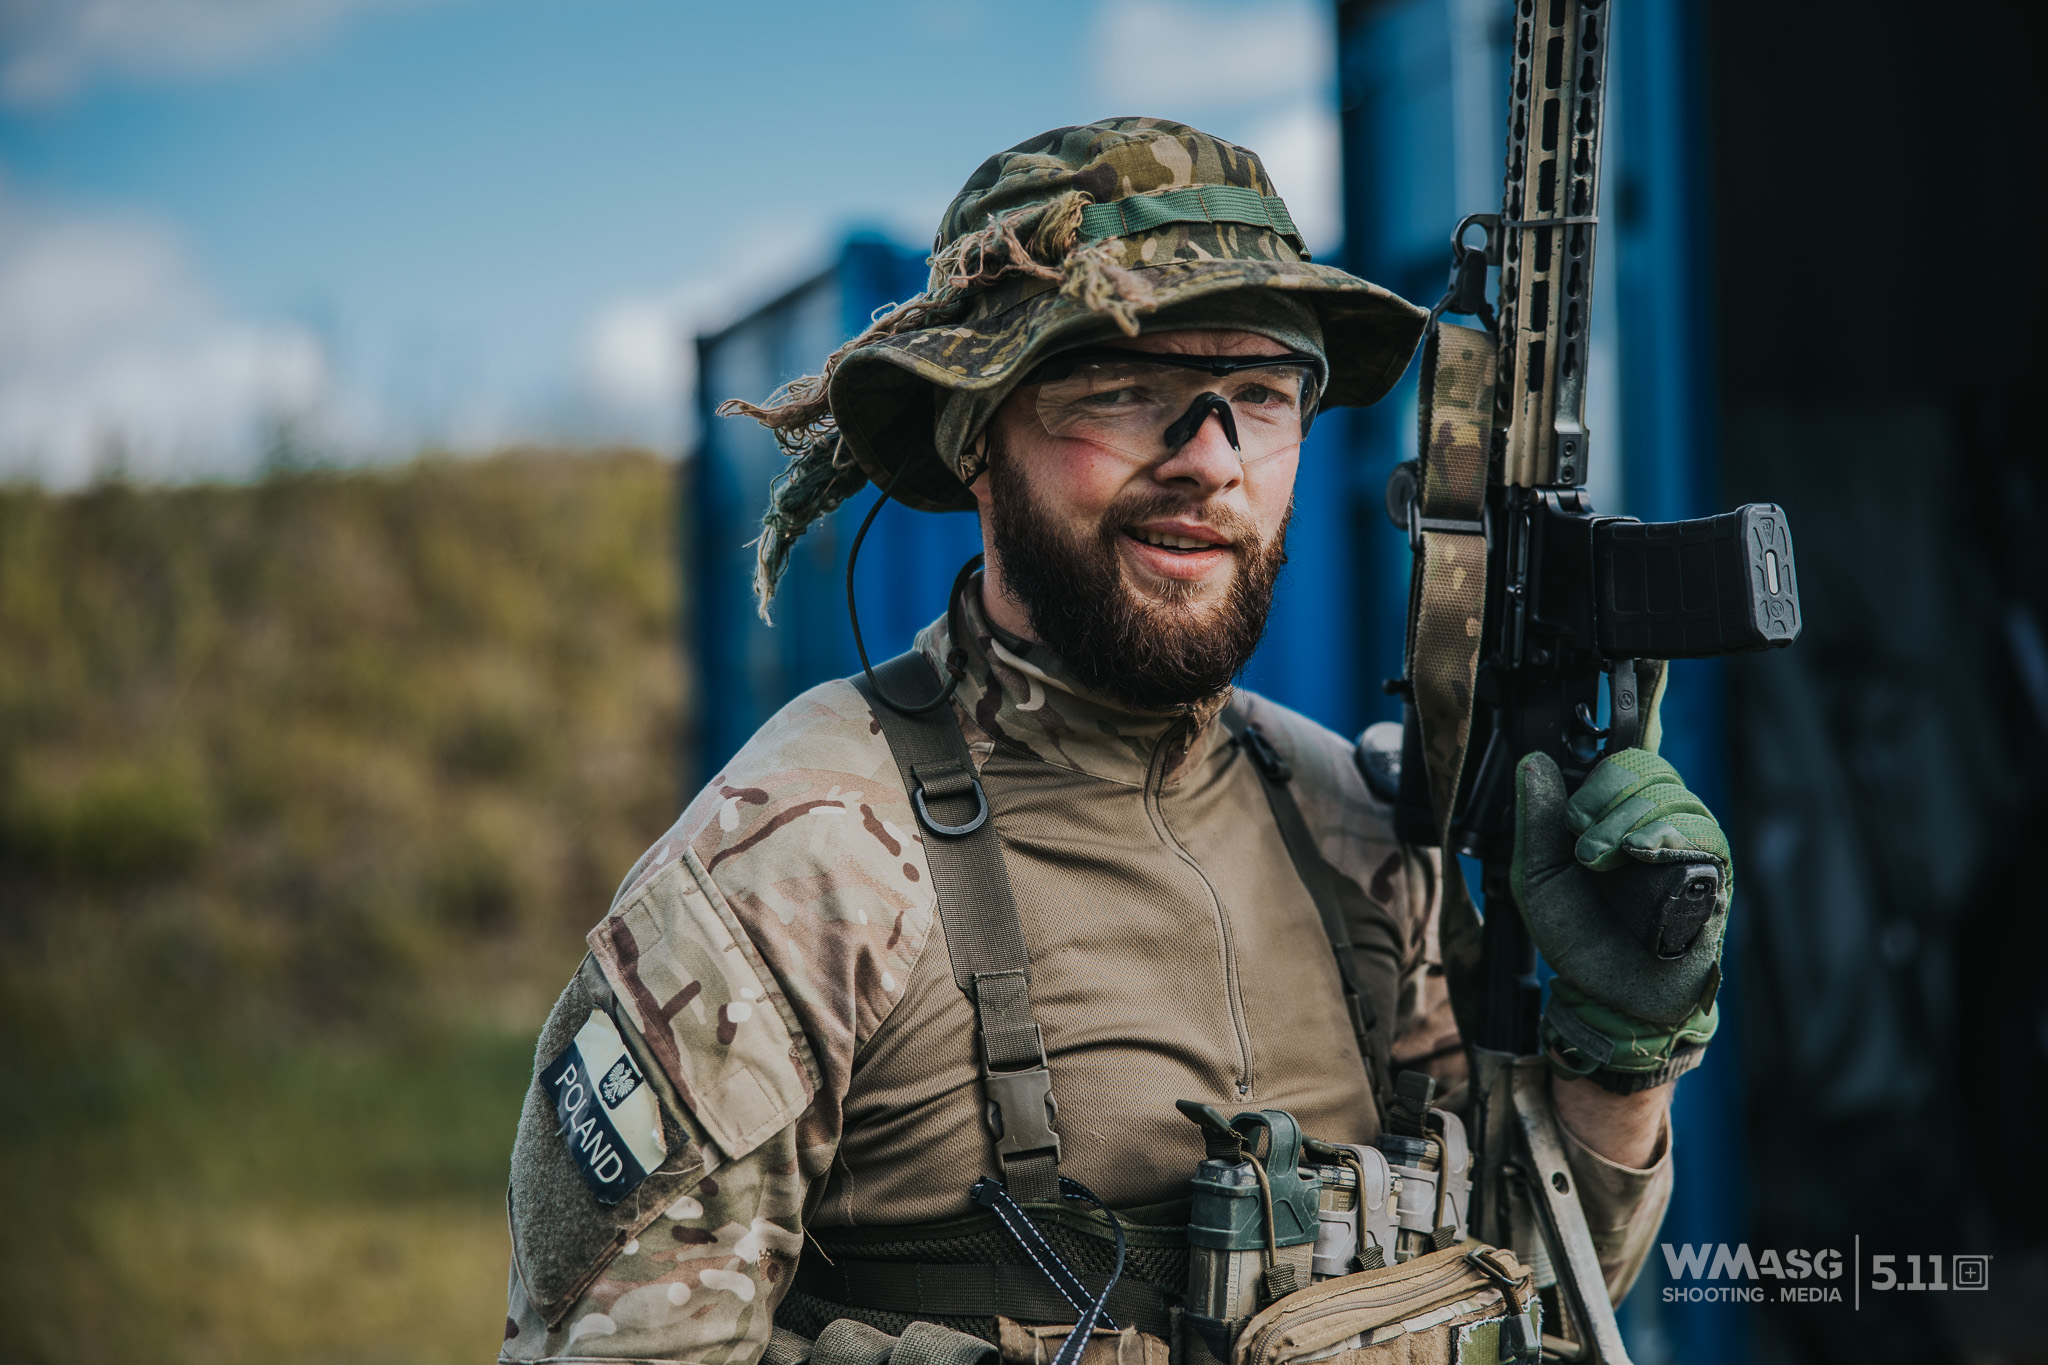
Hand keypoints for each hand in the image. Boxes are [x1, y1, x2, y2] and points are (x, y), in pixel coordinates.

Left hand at [1510, 742, 1729, 1088]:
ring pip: (1678, 799)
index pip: (1623, 761)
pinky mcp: (1714, 878)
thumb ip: (1535, 820)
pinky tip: (1642, 851)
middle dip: (1610, 800)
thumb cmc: (1579, 935)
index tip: (1570, 819)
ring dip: (1633, 820)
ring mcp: (1689, 849)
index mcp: (1616, 816)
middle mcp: (1657, 824)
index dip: (1597, 778)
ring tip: (1601, 859)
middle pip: (1652, 771)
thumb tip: (1532, 760)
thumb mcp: (1539, 876)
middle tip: (1583, 848)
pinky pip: (1708, 838)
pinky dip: (1672, 836)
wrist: (1608, 996)